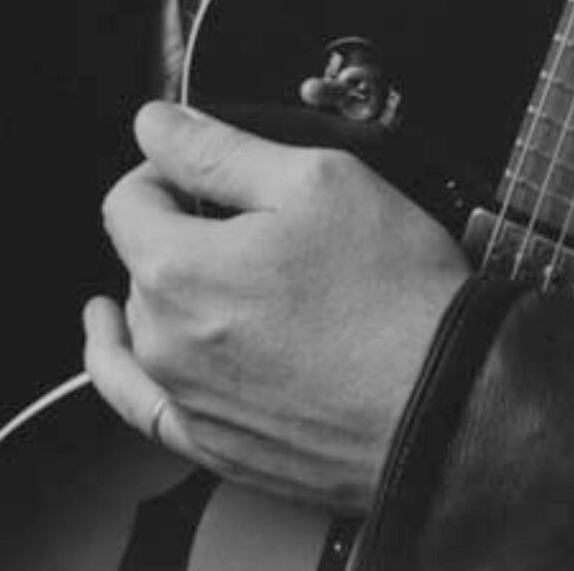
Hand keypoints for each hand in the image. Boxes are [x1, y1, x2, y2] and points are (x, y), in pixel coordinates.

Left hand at [84, 100, 469, 511]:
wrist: (445, 404)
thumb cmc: (395, 296)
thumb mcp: (315, 180)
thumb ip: (219, 149)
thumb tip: (156, 125)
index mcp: (178, 272)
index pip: (127, 200)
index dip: (167, 167)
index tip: (205, 165)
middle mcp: (168, 345)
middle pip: (138, 262)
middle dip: (180, 229)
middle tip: (249, 219)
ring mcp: (190, 404)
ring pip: (147, 328)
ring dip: (170, 292)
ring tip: (215, 272)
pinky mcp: (217, 447)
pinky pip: (146, 406)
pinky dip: (135, 370)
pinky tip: (132, 353)